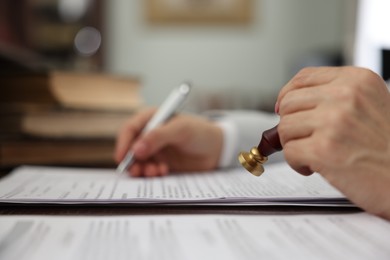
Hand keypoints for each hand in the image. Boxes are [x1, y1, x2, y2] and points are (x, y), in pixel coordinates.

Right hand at [115, 108, 222, 176]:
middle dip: (132, 160)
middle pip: (130, 148)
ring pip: (138, 161)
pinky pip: (149, 170)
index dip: (123, 143)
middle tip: (139, 171)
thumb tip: (136, 150)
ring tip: (155, 172)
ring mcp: (155, 149)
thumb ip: (158, 137)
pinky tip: (163, 172)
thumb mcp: (181, 130)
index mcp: (152, 119)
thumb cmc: (201, 132)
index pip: (130, 129)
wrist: (217, 149)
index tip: (122, 157)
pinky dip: (152, 173)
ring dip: (143, 169)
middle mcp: (150, 134)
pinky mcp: (161, 162)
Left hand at [276, 66, 389, 218]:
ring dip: (295, 145)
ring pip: (284, 128)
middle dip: (292, 124)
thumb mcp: (370, 105)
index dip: (287, 94)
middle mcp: (345, 95)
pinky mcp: (324, 150)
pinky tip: (316, 167)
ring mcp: (334, 122)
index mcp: (357, 80)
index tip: (284, 108)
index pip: (304, 77)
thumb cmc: (389, 148)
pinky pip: (289, 152)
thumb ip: (334, 96)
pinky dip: (298, 164)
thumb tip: (286, 102)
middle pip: (289, 103)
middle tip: (307, 139)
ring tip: (316, 154)